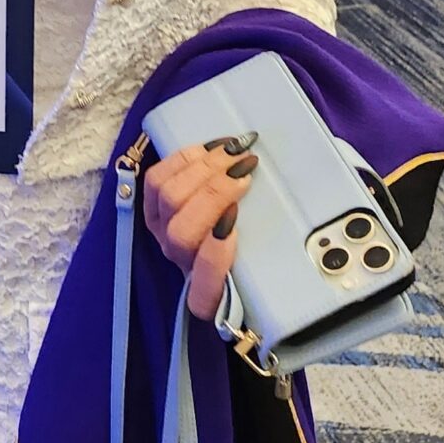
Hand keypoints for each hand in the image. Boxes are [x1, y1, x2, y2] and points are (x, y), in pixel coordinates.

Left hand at [143, 135, 258, 319]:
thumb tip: (291, 229)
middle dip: (214, 192)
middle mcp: (179, 263)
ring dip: (202, 169)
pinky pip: (157, 178)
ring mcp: (160, 233)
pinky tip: (209, 148)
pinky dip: (184, 159)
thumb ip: (264, 260)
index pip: (203, 283)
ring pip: (168, 199)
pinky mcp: (152, 206)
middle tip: (245, 167)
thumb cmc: (243, 260)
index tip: (234, 228)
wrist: (206, 251)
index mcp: (206, 294)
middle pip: (182, 232)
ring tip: (231, 153)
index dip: (215, 256)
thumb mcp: (259, 270)